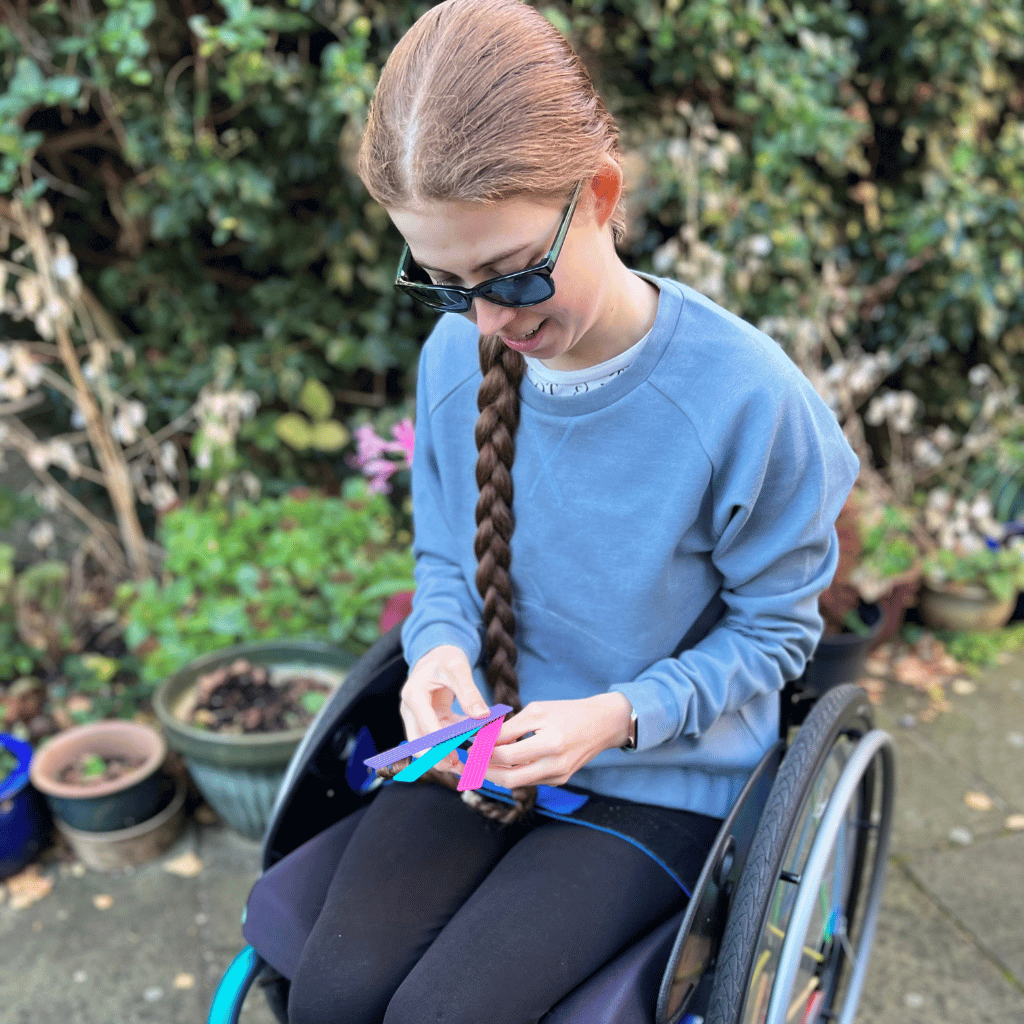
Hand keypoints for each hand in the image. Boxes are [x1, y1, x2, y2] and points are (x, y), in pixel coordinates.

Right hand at [399, 645, 489, 772]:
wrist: (437, 654)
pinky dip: (452, 745)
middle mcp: (411, 708)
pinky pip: (438, 738)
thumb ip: (469, 691)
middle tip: (456, 768)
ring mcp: (418, 716)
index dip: (438, 742)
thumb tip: (482, 715)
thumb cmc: (446, 658)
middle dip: (434, 757)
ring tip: (464, 768)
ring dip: (442, 756)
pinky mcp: (428, 721)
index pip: (424, 724)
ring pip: (426, 744)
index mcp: (414, 694)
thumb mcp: (458, 668)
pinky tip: (469, 752)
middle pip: (417, 740)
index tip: (454, 756)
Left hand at [483, 693, 633, 788]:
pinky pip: (529, 781)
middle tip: (468, 760)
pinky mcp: (560, 780)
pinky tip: (502, 762)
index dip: (484, 750)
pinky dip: (512, 773)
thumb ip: (510, 727)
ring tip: (479, 761)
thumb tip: (484, 739)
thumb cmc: (568, 711)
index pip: (506, 754)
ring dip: (495, 773)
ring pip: (516, 783)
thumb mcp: (537, 710)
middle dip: (483, 770)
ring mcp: (558, 776)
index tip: (470, 743)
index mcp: (550, 742)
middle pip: (507, 777)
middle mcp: (555, 765)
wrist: (602, 724)